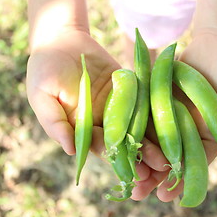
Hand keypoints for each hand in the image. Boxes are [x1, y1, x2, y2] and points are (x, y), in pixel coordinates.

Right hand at [27, 30, 168, 193]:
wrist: (63, 40)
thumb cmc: (45, 69)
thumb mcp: (42, 96)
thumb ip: (55, 123)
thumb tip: (71, 151)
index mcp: (84, 128)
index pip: (103, 148)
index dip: (119, 161)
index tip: (135, 176)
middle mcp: (104, 120)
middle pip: (126, 141)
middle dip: (142, 155)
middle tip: (160, 168)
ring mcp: (119, 105)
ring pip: (139, 125)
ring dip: (154, 139)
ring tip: (171, 152)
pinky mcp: (130, 88)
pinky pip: (145, 100)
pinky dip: (158, 112)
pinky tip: (173, 122)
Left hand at [133, 29, 216, 201]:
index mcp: (213, 136)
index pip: (197, 163)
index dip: (183, 181)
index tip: (170, 198)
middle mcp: (190, 129)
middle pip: (171, 157)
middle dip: (155, 176)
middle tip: (139, 194)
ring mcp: (172, 115)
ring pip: (153, 141)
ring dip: (139, 158)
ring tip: (125, 177)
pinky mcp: (158, 99)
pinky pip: (144, 116)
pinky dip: (132, 130)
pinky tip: (118, 143)